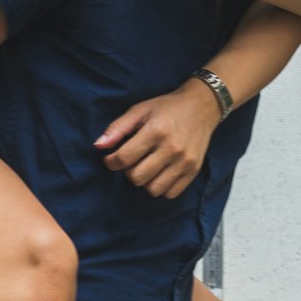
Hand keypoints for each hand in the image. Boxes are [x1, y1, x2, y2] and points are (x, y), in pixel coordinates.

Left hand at [94, 80, 219, 199]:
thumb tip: (99, 146)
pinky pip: (170, 193)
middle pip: (137, 177)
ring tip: (147, 166)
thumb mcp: (141, 110)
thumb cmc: (167, 108)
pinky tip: (160, 173)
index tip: (111, 159)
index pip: (125, 158)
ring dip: (145, 181)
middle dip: (129, 171)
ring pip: (153, 189)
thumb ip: (118, 128)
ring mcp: (184, 162)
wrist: (202, 107)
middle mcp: (172, 148)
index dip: (111, 162)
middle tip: (132, 161)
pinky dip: (161, 187)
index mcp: (156, 130)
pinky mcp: (193, 171)